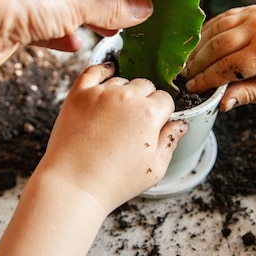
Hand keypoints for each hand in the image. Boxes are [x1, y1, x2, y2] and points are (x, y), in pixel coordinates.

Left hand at [0, 0, 153, 71]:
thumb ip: (114, 8)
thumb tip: (144, 10)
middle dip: (116, 0)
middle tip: (141, 14)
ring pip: (75, 10)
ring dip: (94, 21)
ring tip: (116, 32)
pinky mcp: (24, 25)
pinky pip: (53, 30)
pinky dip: (66, 38)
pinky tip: (75, 44)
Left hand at [41, 63, 187, 211]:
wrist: (74, 184)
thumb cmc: (114, 181)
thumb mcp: (154, 168)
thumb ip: (170, 141)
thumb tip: (181, 124)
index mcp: (149, 113)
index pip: (165, 99)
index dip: (162, 113)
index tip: (154, 125)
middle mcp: (127, 97)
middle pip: (145, 86)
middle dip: (144, 101)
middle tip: (134, 123)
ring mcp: (101, 93)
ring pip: (122, 80)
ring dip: (123, 92)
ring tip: (116, 116)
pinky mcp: (79, 94)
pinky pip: (94, 71)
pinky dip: (103, 70)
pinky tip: (108, 74)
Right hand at [182, 5, 255, 110]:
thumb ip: (247, 94)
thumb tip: (221, 104)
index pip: (225, 67)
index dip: (205, 80)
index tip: (191, 90)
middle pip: (215, 47)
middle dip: (197, 65)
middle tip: (184, 79)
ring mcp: (254, 14)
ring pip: (214, 31)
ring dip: (198, 48)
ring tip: (188, 65)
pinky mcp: (251, 8)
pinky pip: (222, 20)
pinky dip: (208, 33)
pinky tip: (200, 47)